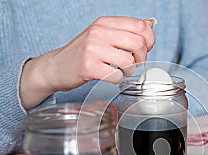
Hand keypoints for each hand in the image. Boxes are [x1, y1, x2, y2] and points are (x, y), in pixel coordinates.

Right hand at [20, 16, 155, 109]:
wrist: (56, 67)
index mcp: (104, 23)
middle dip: (142, 58)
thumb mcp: (103, 35)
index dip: (149, 40)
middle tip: (135, 63)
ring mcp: (92, 49)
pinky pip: (116, 76)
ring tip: (121, 71)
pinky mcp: (89, 67)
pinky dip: (118, 79)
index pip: (140, 26)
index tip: (145, 49)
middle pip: (138, 43)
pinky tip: (110, 76)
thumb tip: (151, 23)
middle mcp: (98, 33)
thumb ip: (126, 29)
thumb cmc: (82, 52)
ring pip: (129, 61)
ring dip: (129, 71)